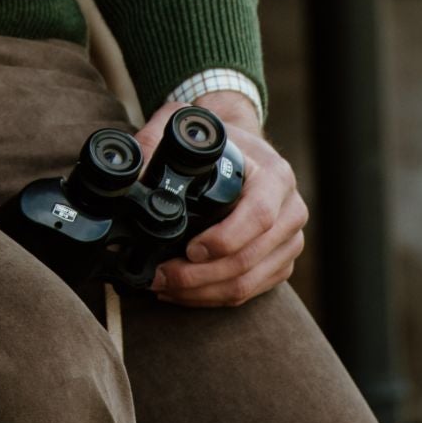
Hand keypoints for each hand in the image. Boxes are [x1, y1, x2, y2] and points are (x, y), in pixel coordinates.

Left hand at [135, 89, 307, 308]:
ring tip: (164, 286)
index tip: (189, 249)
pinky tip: (184, 292)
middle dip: (201, 276)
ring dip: (203, 292)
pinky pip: (250, 291)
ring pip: (249, 282)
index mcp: (275, 176)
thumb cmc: (218, 138)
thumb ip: (157, 139)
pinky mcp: (281, 262)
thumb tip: (131, 167)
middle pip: (250, 258)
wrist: (244, 148)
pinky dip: (214, 296)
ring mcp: (289, 241)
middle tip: (161, 277)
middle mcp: (290, 210)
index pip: (258, 216)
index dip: (224, 238)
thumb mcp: (187, 125)